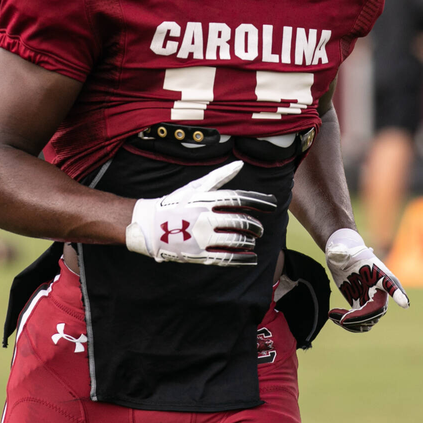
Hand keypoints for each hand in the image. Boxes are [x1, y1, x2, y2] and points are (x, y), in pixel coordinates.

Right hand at [127, 161, 276, 265]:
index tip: (272, 205)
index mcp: (206, 199)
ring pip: (236, 239)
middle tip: (259, 228)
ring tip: (253, 240)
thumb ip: (219, 176)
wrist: (150, 225)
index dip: (259, 201)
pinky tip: (251, 258)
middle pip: (241, 221)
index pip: (240, 198)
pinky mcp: (199, 254)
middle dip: (255, 226)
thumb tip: (240, 164)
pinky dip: (242, 258)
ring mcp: (203, 237)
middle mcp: (206, 217)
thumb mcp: (195, 186)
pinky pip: (226, 257)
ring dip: (250, 241)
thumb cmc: (176, 203)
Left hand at [325, 228, 408, 331]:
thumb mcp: (339, 251)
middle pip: (376, 311)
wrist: (343, 258)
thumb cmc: (344, 251)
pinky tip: (334, 316)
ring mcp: (372, 301)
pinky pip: (360, 323)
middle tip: (342, 319)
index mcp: (380, 274)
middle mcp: (381, 291)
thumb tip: (335, 254)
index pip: (391, 285)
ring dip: (352, 324)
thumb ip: (339, 252)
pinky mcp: (362, 307)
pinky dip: (348, 324)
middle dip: (360, 318)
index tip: (405, 304)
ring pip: (368, 321)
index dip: (398, 294)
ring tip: (334, 316)